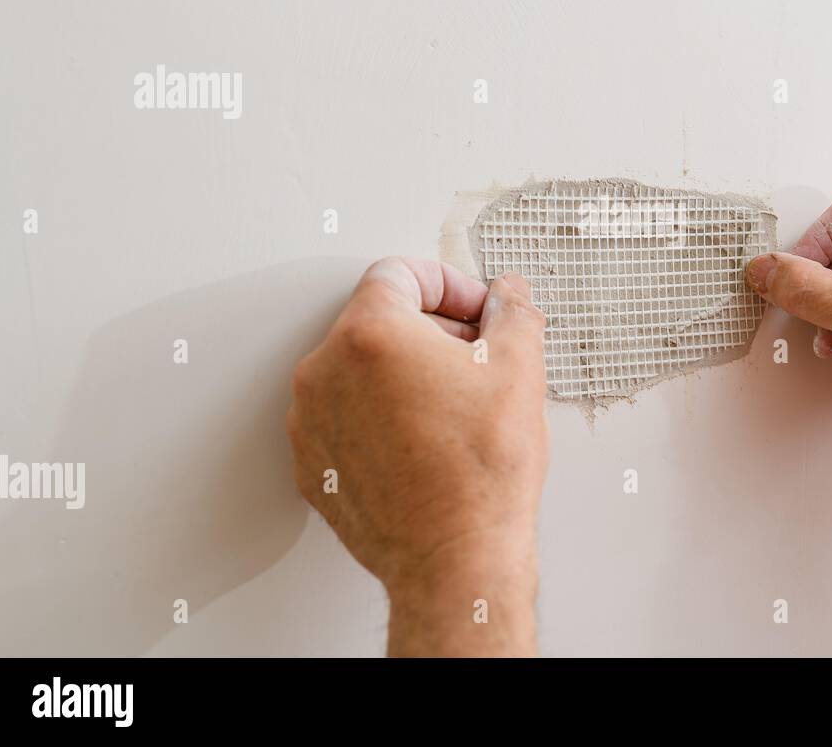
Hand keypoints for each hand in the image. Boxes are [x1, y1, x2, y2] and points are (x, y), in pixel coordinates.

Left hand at [286, 258, 547, 655]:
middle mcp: (325, 371)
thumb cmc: (481, 473)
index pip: (400, 272)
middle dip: (431, 330)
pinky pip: (346, 417)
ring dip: (405, 374)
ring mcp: (312, 421)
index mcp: (369, 333)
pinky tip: (427, 440)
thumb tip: (507, 296)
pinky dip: (382, 417)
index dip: (450, 283)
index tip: (475, 309)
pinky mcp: (313, 464)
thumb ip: (512, 311)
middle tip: (476, 358)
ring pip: (359, 370)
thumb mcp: (519, 367)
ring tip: (454, 407)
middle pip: (377, 320)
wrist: (456, 559)